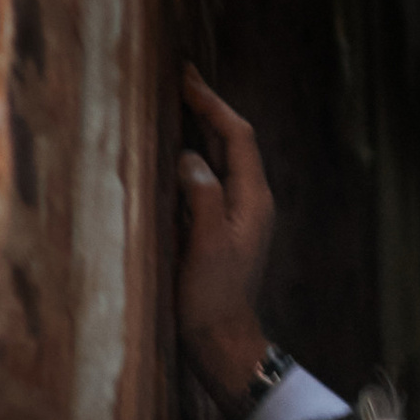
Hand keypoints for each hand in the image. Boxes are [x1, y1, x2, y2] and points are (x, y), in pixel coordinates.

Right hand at [178, 65, 275, 410]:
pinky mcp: (216, 229)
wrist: (219, 342)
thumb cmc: (212, 299)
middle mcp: (248, 202)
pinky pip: (205, 182)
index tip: (185, 77)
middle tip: (178, 79)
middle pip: (231, 142)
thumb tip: (189, 156)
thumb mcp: (207, 246)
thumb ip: (202, 196)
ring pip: (218, 160)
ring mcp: (234, 216)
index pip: (238, 136)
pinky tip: (166, 156)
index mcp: (253, 199)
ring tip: (170, 105)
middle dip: (206, 109)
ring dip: (197, 130)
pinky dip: (188, 160)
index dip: (212, 103)